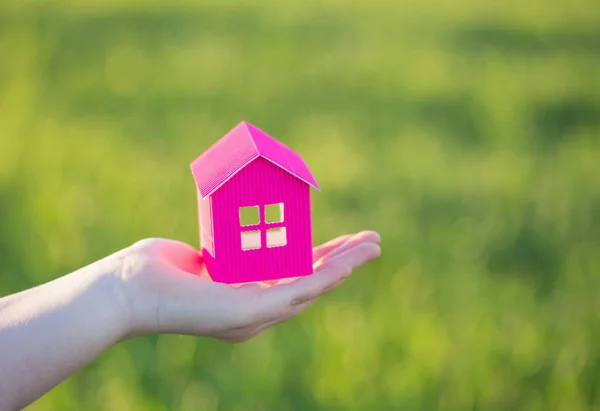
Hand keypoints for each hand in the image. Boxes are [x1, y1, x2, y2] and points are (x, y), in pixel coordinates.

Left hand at [115, 231, 380, 341]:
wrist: (123, 291)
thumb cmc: (151, 273)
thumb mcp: (199, 257)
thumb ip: (221, 256)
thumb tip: (222, 250)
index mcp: (246, 298)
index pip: (293, 278)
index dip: (322, 261)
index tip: (341, 243)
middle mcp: (255, 311)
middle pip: (311, 283)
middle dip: (344, 263)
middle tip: (372, 243)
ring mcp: (254, 314)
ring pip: (313, 287)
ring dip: (346, 267)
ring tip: (374, 246)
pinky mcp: (249, 311)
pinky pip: (298, 288)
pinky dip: (328, 274)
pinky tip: (349, 260)